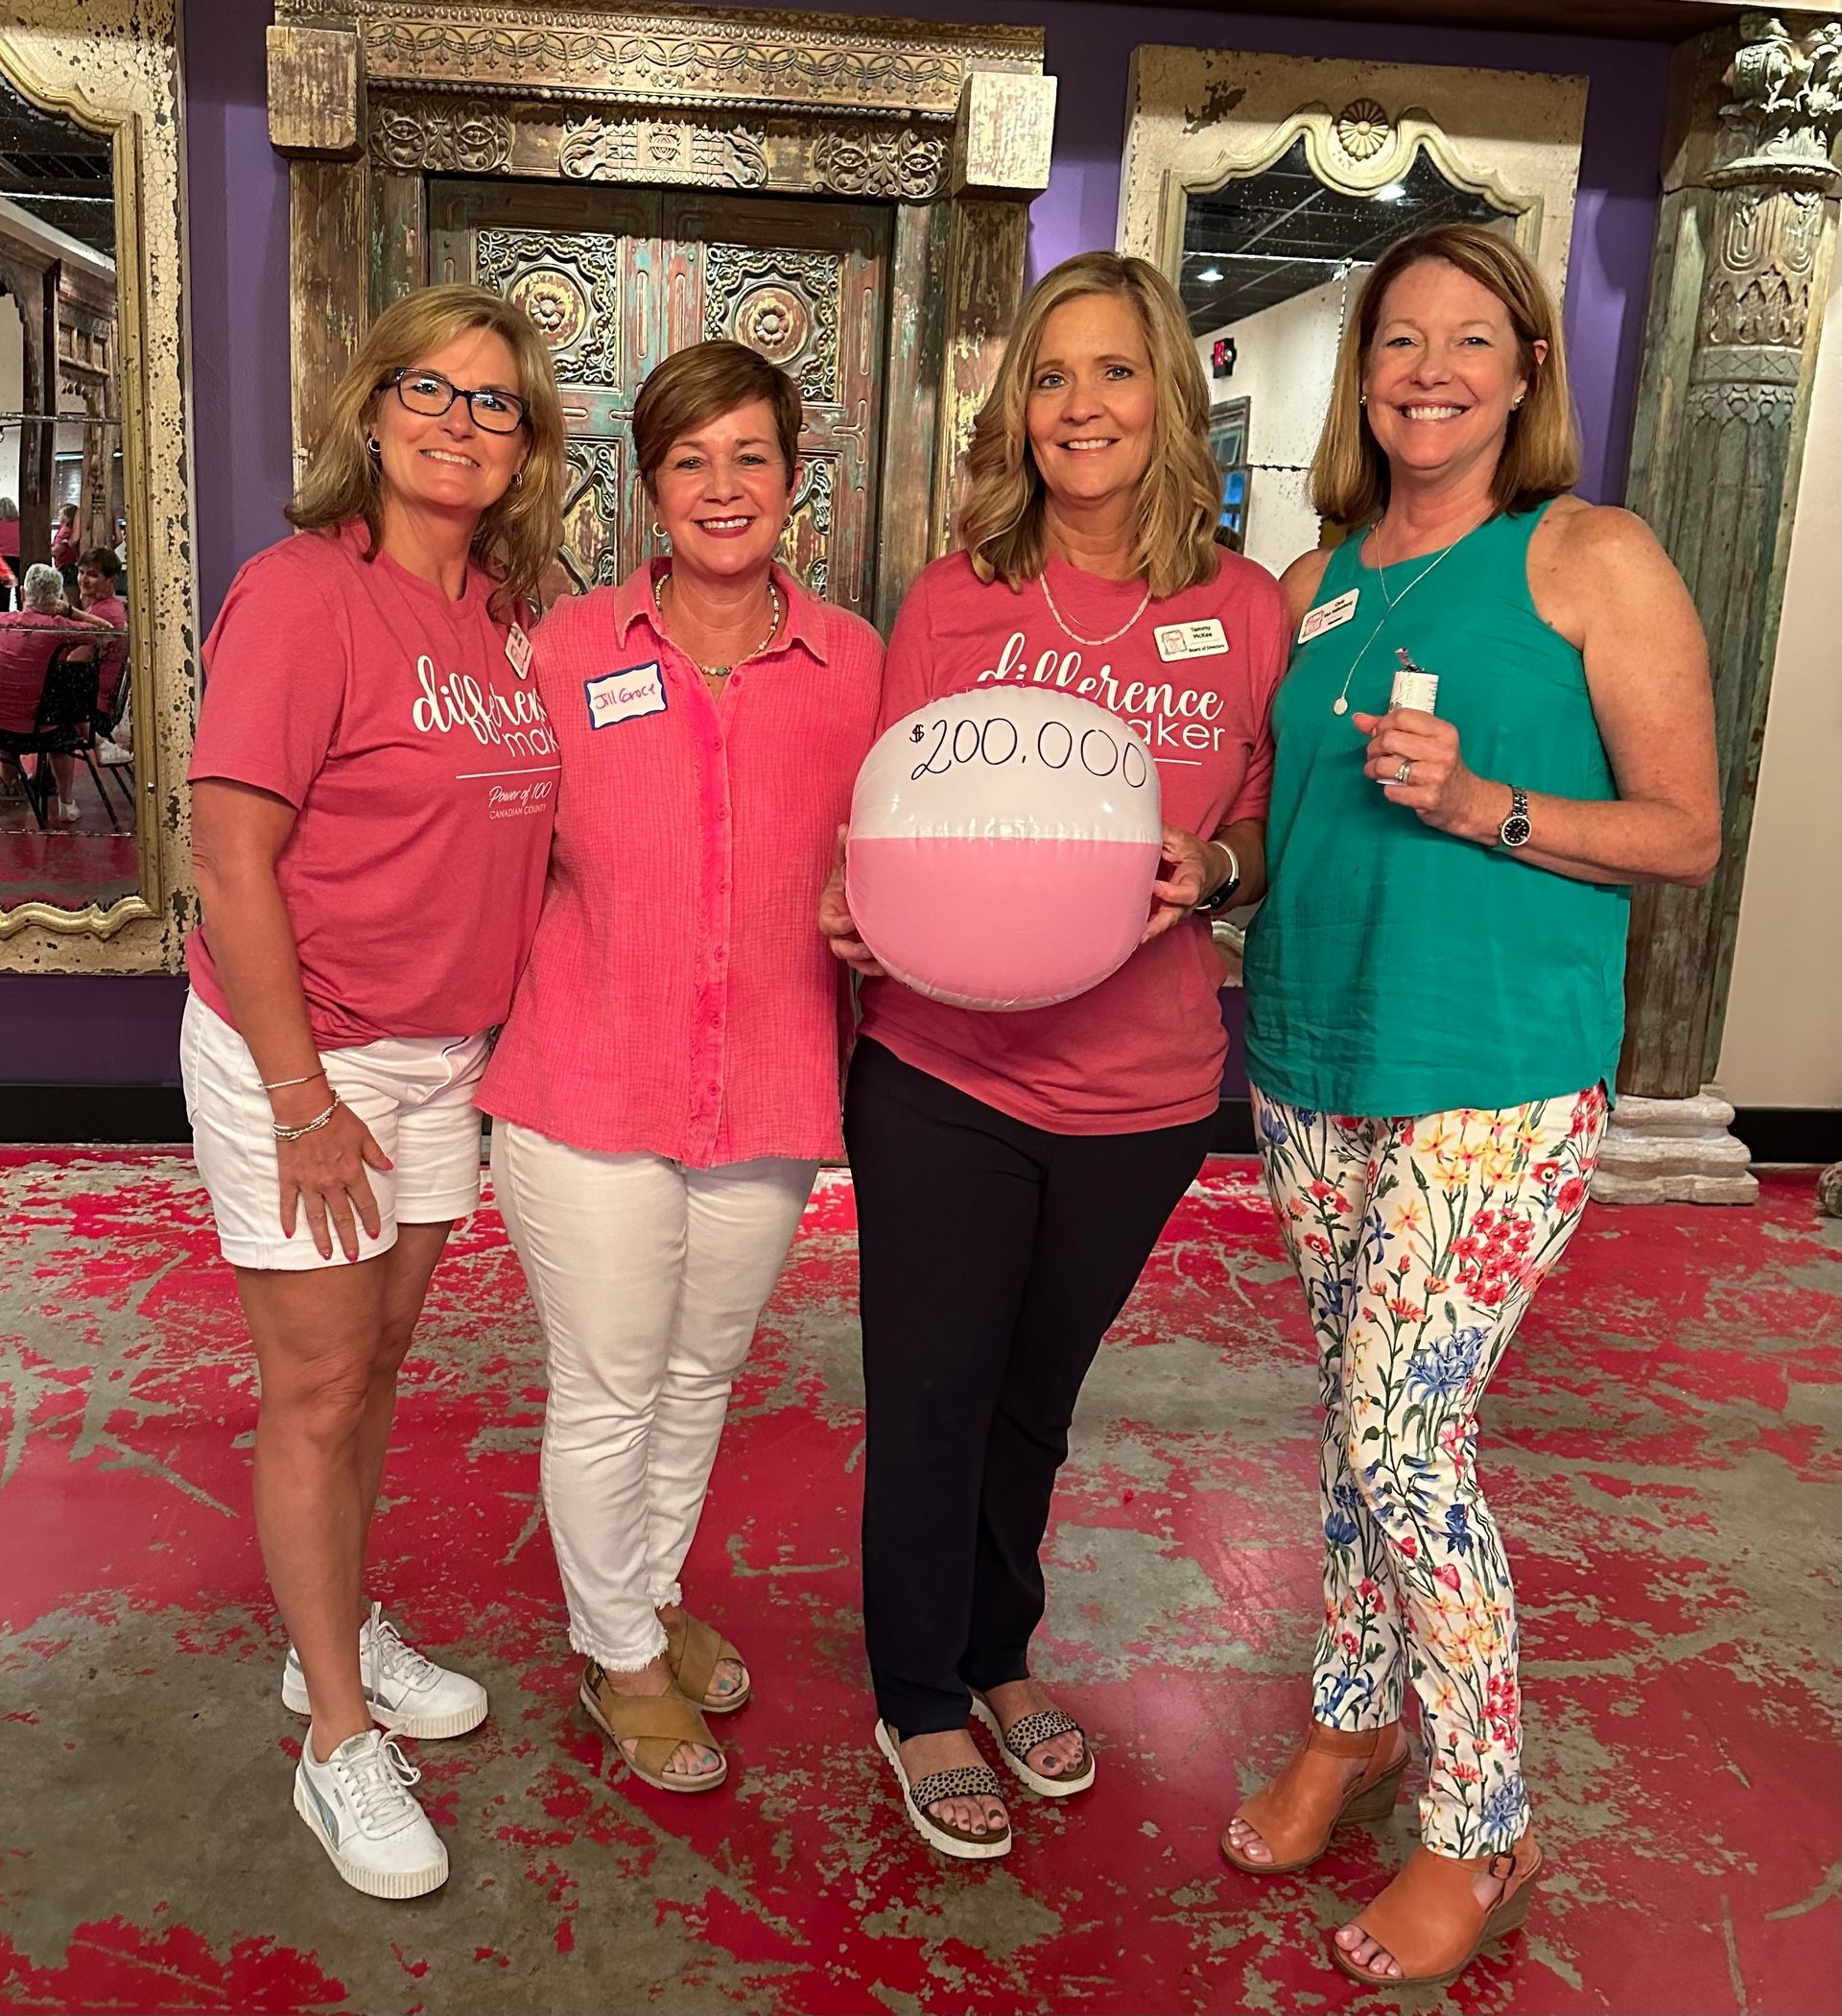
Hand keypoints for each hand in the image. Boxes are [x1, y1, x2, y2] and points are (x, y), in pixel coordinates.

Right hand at [274, 1095, 392, 1261]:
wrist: (304, 1107)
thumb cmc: (336, 1118)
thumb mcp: (364, 1134)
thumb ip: (375, 1153)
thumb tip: (389, 1166)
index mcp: (351, 1172)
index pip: (365, 1203)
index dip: (371, 1220)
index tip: (375, 1235)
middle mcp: (331, 1182)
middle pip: (342, 1217)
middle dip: (349, 1239)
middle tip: (353, 1258)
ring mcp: (308, 1183)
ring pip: (317, 1216)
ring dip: (322, 1237)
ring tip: (326, 1254)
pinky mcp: (289, 1178)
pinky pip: (289, 1203)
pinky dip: (288, 1219)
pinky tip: (290, 1234)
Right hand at [818, 825, 885, 978]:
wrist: (860, 890)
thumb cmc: (850, 877)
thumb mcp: (846, 864)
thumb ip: (844, 850)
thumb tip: (845, 828)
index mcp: (829, 909)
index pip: (827, 924)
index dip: (837, 925)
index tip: (850, 921)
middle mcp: (838, 929)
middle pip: (838, 948)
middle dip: (852, 949)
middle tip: (868, 946)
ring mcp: (850, 941)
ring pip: (853, 960)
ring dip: (865, 961)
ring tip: (880, 957)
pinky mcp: (864, 951)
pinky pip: (866, 966)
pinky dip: (875, 967)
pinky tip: (888, 965)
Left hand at [1140, 823, 1217, 945]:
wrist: (1211, 870)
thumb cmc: (1195, 855)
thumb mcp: (1182, 840)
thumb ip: (1163, 834)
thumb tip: (1141, 821)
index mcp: (1194, 879)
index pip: (1187, 891)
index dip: (1171, 891)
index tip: (1154, 886)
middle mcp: (1187, 900)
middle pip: (1176, 915)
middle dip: (1159, 925)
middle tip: (1141, 933)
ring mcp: (1179, 909)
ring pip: (1166, 924)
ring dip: (1149, 933)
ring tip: (1131, 941)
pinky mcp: (1169, 913)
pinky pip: (1158, 924)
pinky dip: (1145, 931)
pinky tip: (1128, 936)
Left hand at [1353, 708, 1500, 839]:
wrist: (1465, 801)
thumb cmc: (1441, 768)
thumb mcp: (1427, 742)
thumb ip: (1394, 728)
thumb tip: (1360, 719)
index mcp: (1443, 732)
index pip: (1402, 717)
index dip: (1382, 725)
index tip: (1377, 734)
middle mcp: (1442, 752)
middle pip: (1389, 740)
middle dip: (1373, 748)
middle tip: (1374, 755)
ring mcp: (1435, 776)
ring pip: (1385, 765)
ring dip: (1373, 769)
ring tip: (1376, 771)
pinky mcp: (1427, 798)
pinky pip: (1390, 790)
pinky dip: (1387, 789)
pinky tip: (1395, 788)